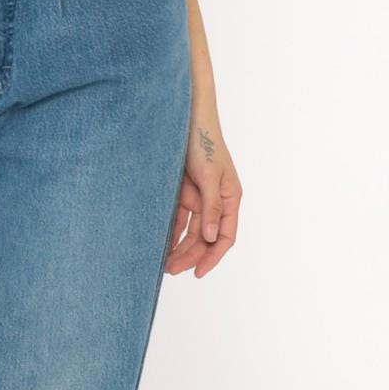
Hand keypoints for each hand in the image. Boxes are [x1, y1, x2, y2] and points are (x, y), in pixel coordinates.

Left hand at [165, 104, 239, 277]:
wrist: (185, 117)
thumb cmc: (204, 142)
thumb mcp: (209, 176)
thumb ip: (211, 207)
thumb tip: (210, 238)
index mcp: (230, 198)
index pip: (225, 236)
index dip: (212, 256)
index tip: (198, 273)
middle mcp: (216, 201)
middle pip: (205, 238)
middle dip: (190, 256)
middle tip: (171, 271)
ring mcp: (198, 197)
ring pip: (190, 232)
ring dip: (179, 248)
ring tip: (163, 264)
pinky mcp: (181, 192)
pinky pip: (176, 219)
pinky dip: (169, 233)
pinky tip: (158, 245)